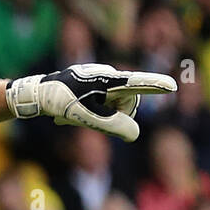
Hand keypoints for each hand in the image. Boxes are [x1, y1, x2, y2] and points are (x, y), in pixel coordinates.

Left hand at [6, 64, 176, 141]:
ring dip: (100, 114)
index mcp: (108, 80)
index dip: (154, 86)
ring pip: (116, 103)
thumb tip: (134, 134)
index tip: (172, 86)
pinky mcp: (95, 82)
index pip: (136, 83)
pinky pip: (104, 101)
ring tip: (75, 116)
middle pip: (127, 101)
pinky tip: (71, 115)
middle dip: (113, 115)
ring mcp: (102, 77)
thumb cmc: (61, 102)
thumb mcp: (84, 117)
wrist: (38, 93)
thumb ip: (110, 125)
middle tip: (87, 119)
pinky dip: (92, 111)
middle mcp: (109, 75)